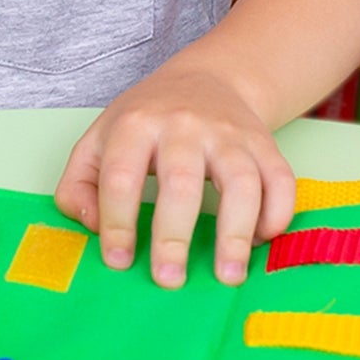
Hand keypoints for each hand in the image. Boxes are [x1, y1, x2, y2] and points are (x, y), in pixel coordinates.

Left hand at [54, 57, 295, 289]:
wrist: (205, 79)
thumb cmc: (147, 120)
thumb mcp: (99, 138)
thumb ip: (79, 183)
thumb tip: (92, 227)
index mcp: (136, 125)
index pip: (121, 177)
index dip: (117, 222)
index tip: (118, 261)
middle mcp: (184, 126)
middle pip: (181, 183)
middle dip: (173, 237)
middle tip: (169, 280)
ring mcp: (228, 134)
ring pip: (240, 182)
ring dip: (235, 233)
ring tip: (227, 276)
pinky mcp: (264, 144)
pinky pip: (280, 180)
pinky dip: (276, 215)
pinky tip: (261, 241)